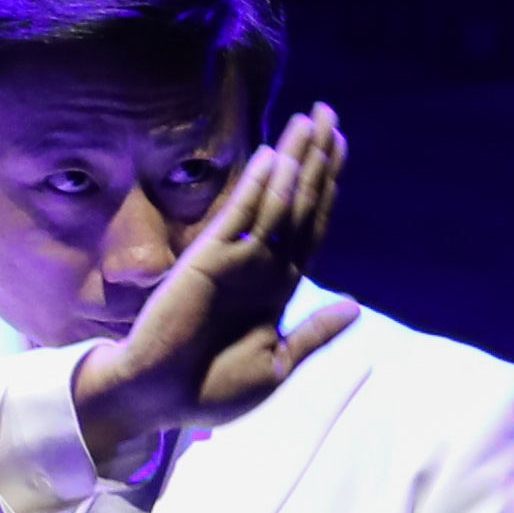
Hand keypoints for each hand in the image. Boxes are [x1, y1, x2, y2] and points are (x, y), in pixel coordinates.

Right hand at [70, 102, 359, 463]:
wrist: (158, 399)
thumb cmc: (213, 390)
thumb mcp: (277, 365)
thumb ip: (313, 333)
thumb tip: (355, 306)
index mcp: (278, 289)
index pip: (310, 227)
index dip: (327, 187)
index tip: (340, 147)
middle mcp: (260, 267)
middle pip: (298, 203)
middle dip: (315, 159)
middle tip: (328, 113)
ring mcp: (234, 261)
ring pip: (274, 202)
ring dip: (295, 160)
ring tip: (312, 120)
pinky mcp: (206, 262)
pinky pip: (238, 218)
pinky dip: (256, 187)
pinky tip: (274, 155)